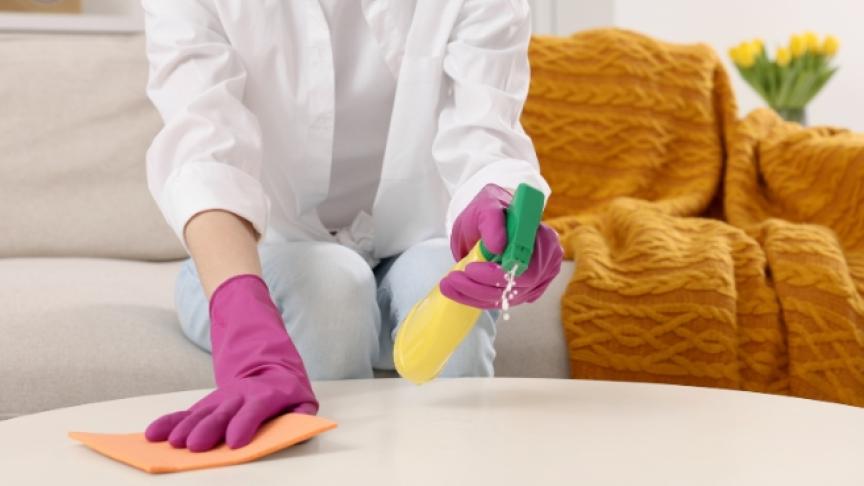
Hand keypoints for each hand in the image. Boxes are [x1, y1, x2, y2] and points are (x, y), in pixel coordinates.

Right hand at [145, 274, 316, 451]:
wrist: (268, 369)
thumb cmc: (287, 393)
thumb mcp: (303, 401)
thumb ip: (302, 415)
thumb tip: (298, 426)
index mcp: (266, 395)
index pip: (255, 410)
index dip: (245, 424)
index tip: (234, 442)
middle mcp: (240, 396)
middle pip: (223, 413)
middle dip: (209, 428)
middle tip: (195, 445)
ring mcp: (221, 399)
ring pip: (202, 413)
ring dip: (186, 427)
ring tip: (173, 442)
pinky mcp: (207, 404)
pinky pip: (187, 412)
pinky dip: (170, 421)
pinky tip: (154, 433)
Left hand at [442, 184, 562, 308]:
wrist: (489, 221)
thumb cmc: (491, 210)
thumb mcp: (487, 204)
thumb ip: (492, 219)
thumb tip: (498, 245)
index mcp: (546, 240)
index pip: (528, 267)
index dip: (499, 273)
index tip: (470, 269)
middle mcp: (547, 264)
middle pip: (517, 287)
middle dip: (480, 287)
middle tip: (452, 280)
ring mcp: (537, 281)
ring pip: (505, 298)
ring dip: (472, 295)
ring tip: (448, 284)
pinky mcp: (523, 292)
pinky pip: (499, 301)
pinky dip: (475, 298)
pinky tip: (456, 290)